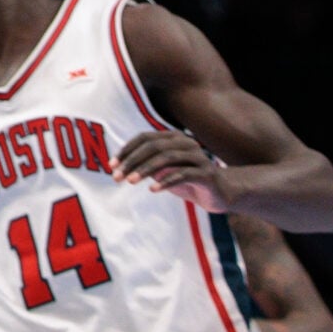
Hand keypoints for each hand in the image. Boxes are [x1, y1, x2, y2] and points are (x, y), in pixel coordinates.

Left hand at [112, 130, 228, 208]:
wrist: (221, 193)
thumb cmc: (187, 180)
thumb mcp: (163, 172)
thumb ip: (146, 165)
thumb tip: (120, 166)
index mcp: (173, 137)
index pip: (144, 138)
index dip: (127, 150)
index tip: (111, 165)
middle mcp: (186, 142)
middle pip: (154, 147)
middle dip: (132, 161)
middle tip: (116, 176)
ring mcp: (198, 156)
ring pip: (167, 158)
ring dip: (146, 170)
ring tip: (130, 181)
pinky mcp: (207, 173)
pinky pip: (184, 174)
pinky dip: (166, 181)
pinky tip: (153, 189)